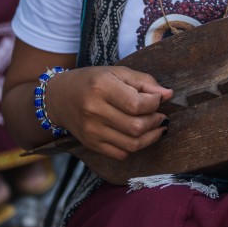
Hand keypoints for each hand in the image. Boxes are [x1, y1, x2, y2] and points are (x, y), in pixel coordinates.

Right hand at [46, 66, 172, 159]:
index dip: (155, 104)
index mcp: (101, 87)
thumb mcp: (117, 73)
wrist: (59, 98)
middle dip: (155, 121)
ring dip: (151, 137)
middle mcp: (94, 111)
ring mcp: (91, 131)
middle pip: (136, 127)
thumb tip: (168, 94)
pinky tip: (138, 136)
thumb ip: (144, 82)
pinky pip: (121, 153)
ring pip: (132, 144)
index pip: (137, 104)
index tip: (158, 100)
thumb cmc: (92, 81)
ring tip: (156, 127)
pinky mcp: (91, 144)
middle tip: (160, 115)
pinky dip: (135, 146)